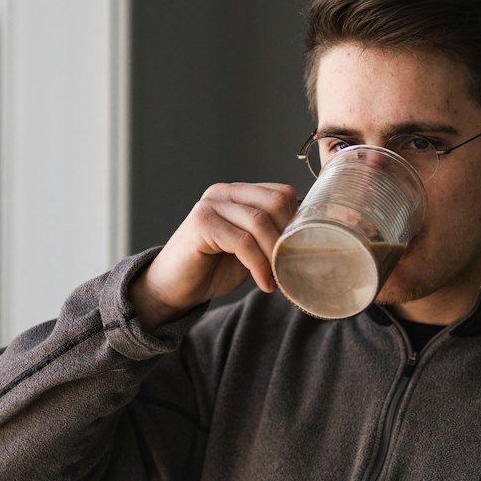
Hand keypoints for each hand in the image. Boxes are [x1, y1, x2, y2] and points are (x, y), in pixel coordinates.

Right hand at [129, 182, 297, 331]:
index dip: (297, 223)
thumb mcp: (251, 251)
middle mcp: (224, 192)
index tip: (301, 253)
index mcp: (239, 193)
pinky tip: (264, 284)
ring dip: (275, 255)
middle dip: (289, 238)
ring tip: (278, 279)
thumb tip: (308, 241)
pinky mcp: (201, 223)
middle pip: (276, 202)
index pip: (282, 194)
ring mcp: (211, 204)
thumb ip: (271, 238)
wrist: (172, 288)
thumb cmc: (212, 269)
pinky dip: (258, 265)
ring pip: (260, 222)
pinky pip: (242, 241)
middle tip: (291, 266)